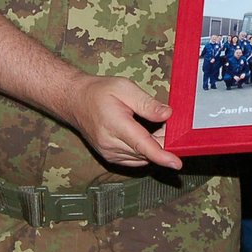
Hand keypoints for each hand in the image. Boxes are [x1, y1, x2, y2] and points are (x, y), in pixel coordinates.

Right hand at [60, 74, 182, 170]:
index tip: (176, 163)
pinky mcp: (111, 157)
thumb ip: (147, 103)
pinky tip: (146, 134)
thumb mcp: (124, 88)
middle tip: (169, 123)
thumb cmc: (99, 92)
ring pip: (142, 157)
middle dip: (163, 141)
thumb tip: (167, 114)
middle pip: (146, 151)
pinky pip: (135, 159)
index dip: (162, 155)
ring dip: (154, 146)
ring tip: (154, 125)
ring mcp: (110, 153)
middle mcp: (111, 144)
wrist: (75, 101)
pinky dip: (145, 150)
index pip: (142, 145)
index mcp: (115, 125)